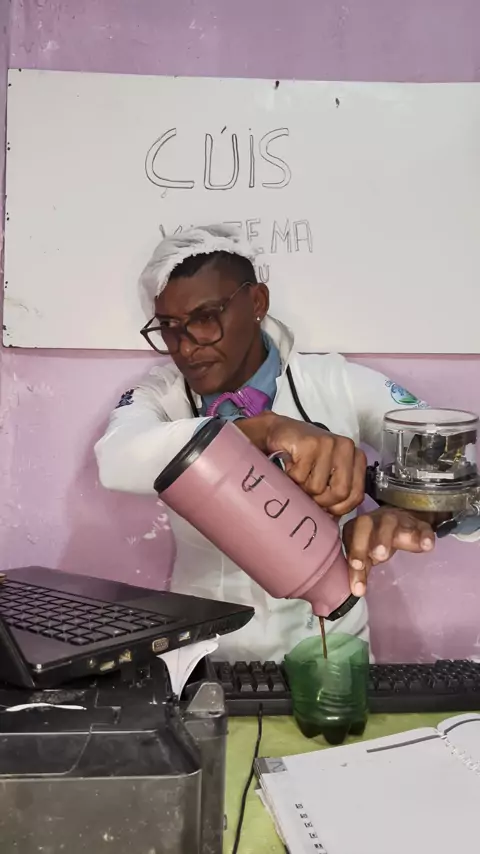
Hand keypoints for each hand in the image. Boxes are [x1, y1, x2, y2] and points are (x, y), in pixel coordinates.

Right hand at [237, 413, 365, 515]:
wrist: (279, 433)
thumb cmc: (303, 458)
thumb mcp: (325, 475)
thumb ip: (335, 493)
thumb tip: (333, 522)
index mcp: (356, 457)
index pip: (356, 496)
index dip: (337, 508)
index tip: (323, 506)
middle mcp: (347, 447)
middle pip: (340, 493)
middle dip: (319, 501)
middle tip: (306, 492)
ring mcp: (329, 443)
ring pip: (317, 487)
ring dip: (301, 488)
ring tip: (297, 475)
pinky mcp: (310, 444)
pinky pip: (300, 477)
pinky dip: (290, 478)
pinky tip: (289, 466)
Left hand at [342, 507, 434, 595]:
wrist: (403, 522)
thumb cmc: (376, 541)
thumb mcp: (366, 556)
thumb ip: (360, 571)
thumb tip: (357, 591)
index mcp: (357, 528)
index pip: (351, 537)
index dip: (354, 551)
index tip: (357, 566)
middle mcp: (375, 521)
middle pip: (366, 524)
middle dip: (370, 540)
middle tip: (378, 556)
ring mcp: (396, 520)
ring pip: (391, 522)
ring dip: (390, 536)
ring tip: (390, 553)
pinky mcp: (418, 525)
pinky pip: (422, 528)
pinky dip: (425, 536)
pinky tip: (427, 546)